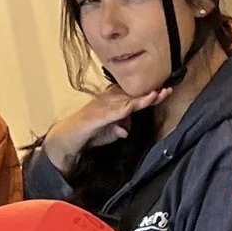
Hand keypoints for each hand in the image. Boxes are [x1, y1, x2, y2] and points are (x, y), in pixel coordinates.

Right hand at [40, 84, 161, 169]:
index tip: (164, 92)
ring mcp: (100, 109)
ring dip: (139, 99)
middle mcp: (107, 102)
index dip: (149, 96)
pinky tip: (130, 108)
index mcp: (112, 105)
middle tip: (166, 90)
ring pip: (124, 102)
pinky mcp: (94, 118)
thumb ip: (118, 130)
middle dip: (149, 94)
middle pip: (132, 97)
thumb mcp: (108, 134)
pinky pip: (110, 114)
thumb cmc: (88, 134)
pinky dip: (121, 111)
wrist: (65, 140)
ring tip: (154, 95)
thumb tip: (126, 131)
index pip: (134, 99)